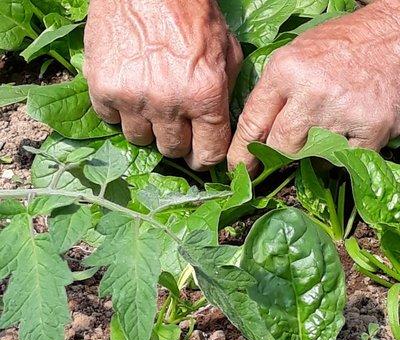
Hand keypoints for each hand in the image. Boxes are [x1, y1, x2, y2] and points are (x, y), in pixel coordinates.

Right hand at [84, 0, 241, 169]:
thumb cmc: (191, 13)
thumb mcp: (227, 49)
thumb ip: (227, 92)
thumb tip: (221, 125)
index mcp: (205, 95)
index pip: (208, 153)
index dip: (205, 159)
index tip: (199, 156)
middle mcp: (169, 103)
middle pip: (172, 150)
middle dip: (176, 142)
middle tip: (175, 125)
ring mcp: (133, 98)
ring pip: (140, 140)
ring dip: (147, 127)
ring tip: (150, 104)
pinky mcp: (103, 89)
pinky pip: (111, 120)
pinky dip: (120, 111)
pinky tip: (128, 91)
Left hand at [228, 0, 399, 174]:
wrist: (395, 34)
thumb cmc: (339, 47)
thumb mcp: (293, 57)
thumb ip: (271, 94)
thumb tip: (252, 135)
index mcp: (285, 71)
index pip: (252, 124)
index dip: (241, 153)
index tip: (238, 169)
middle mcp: (310, 92)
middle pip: (280, 147)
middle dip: (280, 152)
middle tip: (289, 145)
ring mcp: (342, 111)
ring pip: (310, 157)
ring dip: (313, 150)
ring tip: (326, 124)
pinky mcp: (371, 127)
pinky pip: (342, 160)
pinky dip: (340, 153)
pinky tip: (346, 132)